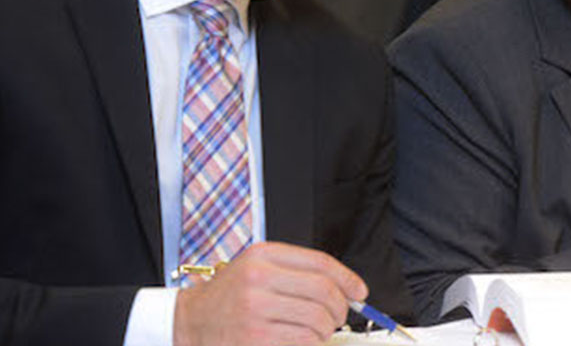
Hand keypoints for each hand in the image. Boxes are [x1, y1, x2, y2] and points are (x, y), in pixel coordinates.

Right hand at [173, 241, 367, 345]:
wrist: (189, 322)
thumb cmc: (229, 295)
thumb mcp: (258, 266)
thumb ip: (297, 271)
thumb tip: (345, 287)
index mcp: (264, 255)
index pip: (320, 262)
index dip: (347, 277)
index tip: (360, 291)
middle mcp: (260, 279)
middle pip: (323, 291)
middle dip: (340, 307)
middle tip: (340, 315)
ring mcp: (256, 311)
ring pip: (316, 320)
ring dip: (326, 329)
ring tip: (319, 330)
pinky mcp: (255, 340)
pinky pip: (302, 342)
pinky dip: (312, 343)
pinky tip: (305, 340)